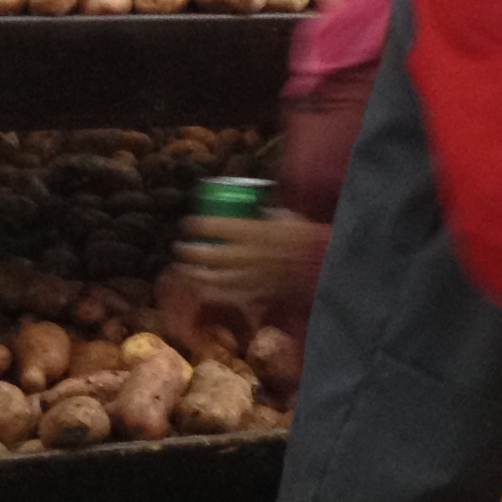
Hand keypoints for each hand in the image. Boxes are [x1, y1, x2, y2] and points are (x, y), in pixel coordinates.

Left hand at [174, 214, 326, 308]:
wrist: (322, 267)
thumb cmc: (306, 239)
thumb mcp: (285, 217)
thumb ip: (265, 213)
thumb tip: (254, 205)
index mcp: (251, 231)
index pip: (210, 226)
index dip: (193, 225)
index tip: (187, 224)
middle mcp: (244, 255)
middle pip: (204, 254)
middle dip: (186, 251)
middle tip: (180, 247)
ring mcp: (247, 277)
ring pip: (209, 278)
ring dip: (192, 273)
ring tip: (184, 268)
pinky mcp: (252, 293)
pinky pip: (223, 296)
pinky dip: (208, 292)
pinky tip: (201, 288)